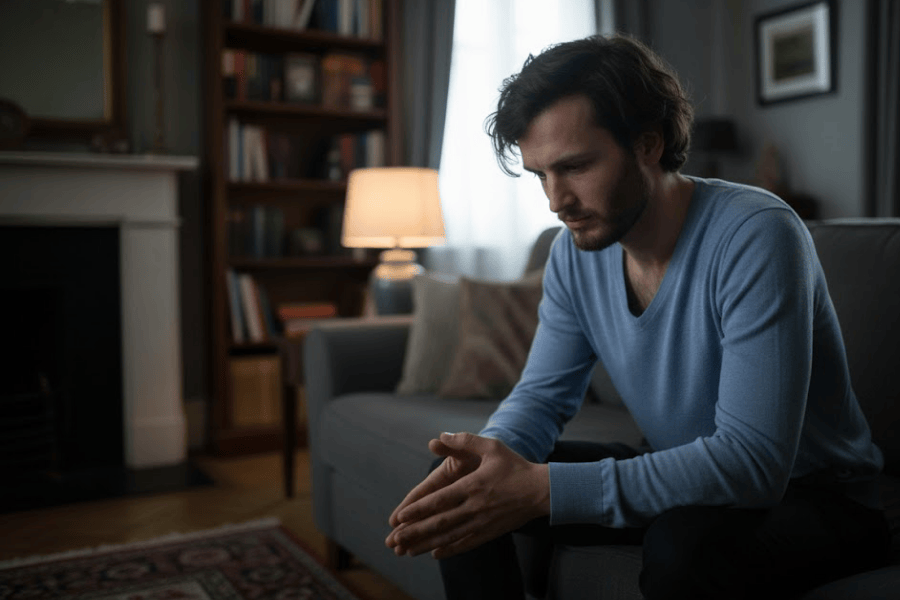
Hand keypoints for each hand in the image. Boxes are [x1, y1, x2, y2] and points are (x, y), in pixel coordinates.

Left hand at [384, 432, 549, 558]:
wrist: (541, 491)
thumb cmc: (515, 466)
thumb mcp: (492, 447)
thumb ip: (464, 441)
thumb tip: (439, 435)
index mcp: (474, 485)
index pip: (440, 500)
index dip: (419, 509)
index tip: (401, 516)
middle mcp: (476, 506)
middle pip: (441, 522)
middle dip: (416, 531)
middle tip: (396, 539)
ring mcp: (483, 522)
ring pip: (450, 536)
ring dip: (427, 544)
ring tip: (408, 550)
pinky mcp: (490, 532)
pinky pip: (466, 544)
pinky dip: (449, 550)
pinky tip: (435, 554)